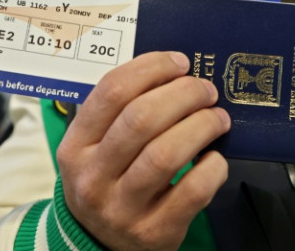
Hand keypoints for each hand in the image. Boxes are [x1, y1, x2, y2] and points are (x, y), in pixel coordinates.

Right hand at [57, 51, 230, 250]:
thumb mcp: (95, 147)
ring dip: (201, 126)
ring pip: (166, 154)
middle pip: (141, 119)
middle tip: (206, 90)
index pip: (111, 92)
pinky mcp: (154, 232)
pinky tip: (214, 158)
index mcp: (76, 145)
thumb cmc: (107, 179)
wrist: (99, 244)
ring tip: (218, 119)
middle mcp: (93, 176)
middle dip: (183, 95)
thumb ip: (122, 112)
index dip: (151, 68)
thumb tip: (175, 71)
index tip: (180, 62)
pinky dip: (212, 168)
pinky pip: (191, 192)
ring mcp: (122, 208)